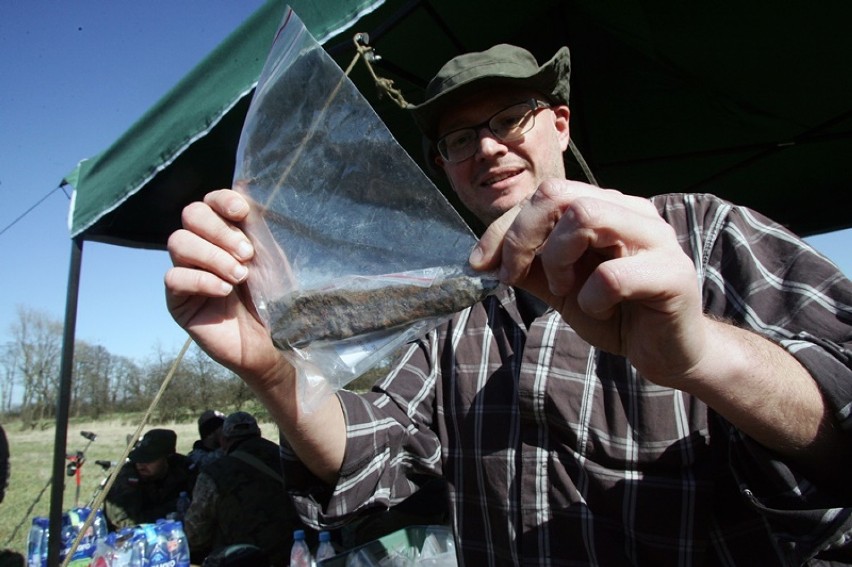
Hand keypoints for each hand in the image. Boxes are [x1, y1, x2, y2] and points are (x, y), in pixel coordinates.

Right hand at [165, 189, 283, 380]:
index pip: (212, 201)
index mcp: (228, 232)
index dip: (223, 200)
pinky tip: (223, 290)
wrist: (274, 344)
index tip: (242, 212)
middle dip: (220, 230)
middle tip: (247, 254)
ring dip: (212, 255)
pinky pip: (175, 277)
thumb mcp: (273, 260)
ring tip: (240, 275)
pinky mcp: (177, 300)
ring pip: (179, 242)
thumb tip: (250, 190)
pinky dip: (201, 279)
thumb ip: (260, 229)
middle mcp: (204, 246)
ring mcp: (188, 271)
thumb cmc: (276, 300)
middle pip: (192, 214)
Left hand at [471, 179, 706, 385]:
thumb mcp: (561, 288)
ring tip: (565, 291)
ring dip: (558, 260)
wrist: (670, 353)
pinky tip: (602, 312)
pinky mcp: (672, 273)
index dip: (503, 228)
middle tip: (512, 276)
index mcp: (606, 206)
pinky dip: (591, 300)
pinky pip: (612, 275)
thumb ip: (530, 267)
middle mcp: (631, 211)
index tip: (481, 264)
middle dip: (521, 237)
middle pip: (559, 194)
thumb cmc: (616, 315)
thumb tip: (482, 259)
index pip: (544, 195)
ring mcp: (656, 238)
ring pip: (586, 216)